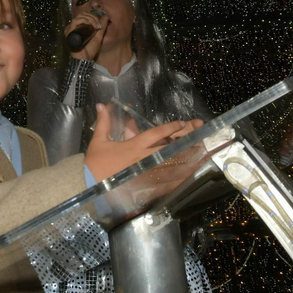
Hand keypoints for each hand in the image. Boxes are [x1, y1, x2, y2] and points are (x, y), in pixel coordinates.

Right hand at [66, 8, 107, 61]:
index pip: (85, 15)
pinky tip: (90, 24)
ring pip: (79, 16)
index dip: (94, 16)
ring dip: (89, 18)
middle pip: (82, 14)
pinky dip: (83, 20)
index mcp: (81, 27)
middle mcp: (74, 26)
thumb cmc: (90, 49)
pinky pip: (75, 21)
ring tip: (95, 25)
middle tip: (98, 24)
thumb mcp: (98, 37)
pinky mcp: (69, 31)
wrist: (84, 58)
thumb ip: (102, 27)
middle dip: (93, 17)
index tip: (100, 23)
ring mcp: (71, 28)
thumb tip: (105, 16)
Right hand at [84, 105, 202, 180]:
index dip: (169, 128)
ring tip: (203, 155)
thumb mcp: (98, 141)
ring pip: (172, 166)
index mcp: (133, 146)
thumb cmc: (94, 163)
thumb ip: (103, 122)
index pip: (154, 134)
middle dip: (185, 139)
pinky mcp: (146, 187)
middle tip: (199, 133)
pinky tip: (190, 176)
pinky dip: (179, 179)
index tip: (181, 123)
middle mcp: (143, 159)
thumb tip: (101, 105)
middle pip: (169, 148)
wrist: (89, 186)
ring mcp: (147, 174)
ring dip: (188, 160)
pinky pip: (166, 183)